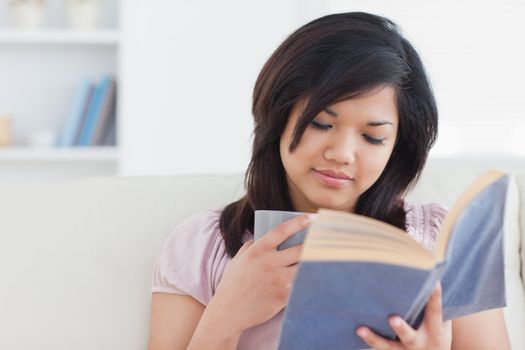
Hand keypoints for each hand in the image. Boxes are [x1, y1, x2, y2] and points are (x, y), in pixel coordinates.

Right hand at [210, 213, 312, 333]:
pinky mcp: (283, 297)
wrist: (228, 311)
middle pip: (300, 249)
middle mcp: (269, 263)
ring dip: (312, 262)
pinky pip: (300, 285)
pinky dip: (307, 280)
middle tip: (323, 240)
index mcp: (258, 250)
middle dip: (313, 243)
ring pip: (303, 267)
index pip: (282, 231)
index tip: (311, 218)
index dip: (299, 222)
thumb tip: (267, 236)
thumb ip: (253, 245)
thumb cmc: (233, 283)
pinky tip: (314, 277)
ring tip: (323, 258)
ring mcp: (277, 280)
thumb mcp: (239, 258)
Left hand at [356, 281, 451, 349]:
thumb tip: (429, 275)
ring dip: (373, 338)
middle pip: (409, 336)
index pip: (435, 312)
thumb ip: (433, 305)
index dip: (435, 297)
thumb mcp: (442, 324)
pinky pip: (378, 349)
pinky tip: (355, 331)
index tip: (434, 281)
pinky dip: (368, 341)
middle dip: (400, 328)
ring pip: (387, 346)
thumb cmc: (436, 334)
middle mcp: (419, 343)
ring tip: (360, 329)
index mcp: (435, 332)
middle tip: (392, 318)